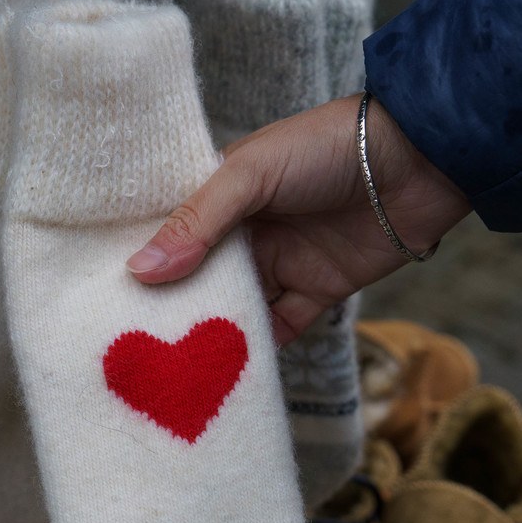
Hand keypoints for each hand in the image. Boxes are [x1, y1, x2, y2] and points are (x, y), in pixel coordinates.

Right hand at [126, 94, 472, 344]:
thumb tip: (140, 272)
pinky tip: (225, 375)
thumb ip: (198, 223)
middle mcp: (246, 231)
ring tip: (168, 371)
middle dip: (171, 310)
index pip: (170, 233)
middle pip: (199, 279)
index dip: (141, 263)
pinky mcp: (317, 292)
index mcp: (222, 193)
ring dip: (211, 336)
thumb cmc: (328, 147)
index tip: (101, 299)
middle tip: (127, 350)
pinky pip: (279, 328)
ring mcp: (282, 262)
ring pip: (236, 309)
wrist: (421, 159)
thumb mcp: (251, 175)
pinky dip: (257, 352)